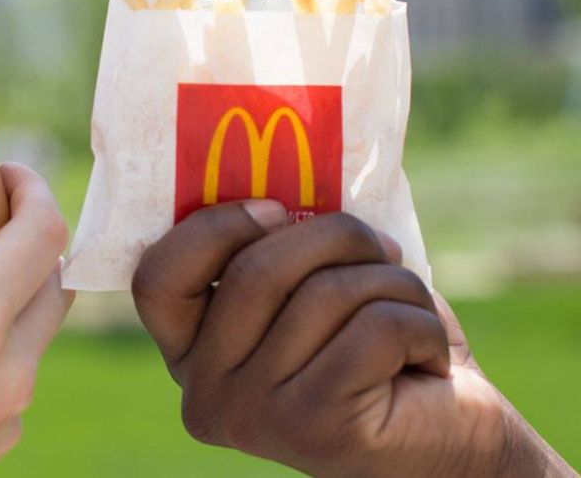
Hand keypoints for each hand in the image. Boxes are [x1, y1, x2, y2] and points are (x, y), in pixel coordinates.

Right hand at [0, 164, 73, 477]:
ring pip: (42, 326)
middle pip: (56, 278)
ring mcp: (12, 412)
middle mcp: (9, 371)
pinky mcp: (3, 439)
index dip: (34, 191)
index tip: (4, 174)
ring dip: (18, 289)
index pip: (42, 237)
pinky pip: (21, 369)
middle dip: (32, 236)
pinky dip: (3, 337)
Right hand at [132, 202, 574, 476]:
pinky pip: (373, 329)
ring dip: (393, 284)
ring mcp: (254, 416)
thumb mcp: (313, 288)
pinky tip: (428, 358)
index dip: (213, 228)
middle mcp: (205, 391)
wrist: (448, 439)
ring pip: (325, 295)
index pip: (157, 279)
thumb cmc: (375, 345)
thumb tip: (288, 165)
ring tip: (411, 312)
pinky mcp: (316, 428)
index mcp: (192, 352)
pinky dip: (419, 324)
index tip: (277, 209)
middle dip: (339, 237)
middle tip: (382, 247)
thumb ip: (283, 248)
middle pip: (256, 271)